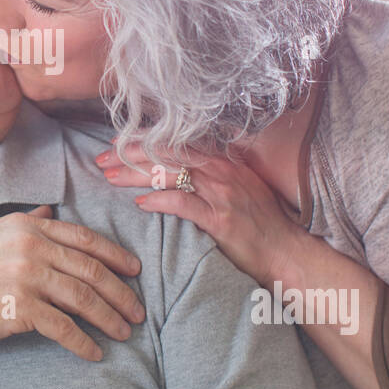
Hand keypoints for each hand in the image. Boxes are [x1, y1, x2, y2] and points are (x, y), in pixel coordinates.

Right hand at [0, 206, 145, 361]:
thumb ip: (22, 222)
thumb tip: (47, 212)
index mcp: (26, 226)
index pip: (82, 238)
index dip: (114, 254)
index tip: (134, 270)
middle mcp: (31, 247)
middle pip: (90, 269)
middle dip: (120, 291)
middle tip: (138, 310)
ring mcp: (26, 277)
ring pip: (83, 297)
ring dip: (109, 317)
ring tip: (124, 332)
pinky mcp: (20, 308)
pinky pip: (63, 327)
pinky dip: (83, 342)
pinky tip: (94, 352)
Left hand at [94, 144, 304, 286]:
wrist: (285, 251)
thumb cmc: (260, 221)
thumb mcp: (239, 185)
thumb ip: (212, 171)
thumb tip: (177, 164)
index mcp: (223, 160)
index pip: (176, 140)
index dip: (144, 138)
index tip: (117, 140)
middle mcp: (222, 170)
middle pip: (167, 152)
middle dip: (130, 153)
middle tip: (102, 158)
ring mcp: (222, 194)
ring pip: (169, 174)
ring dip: (135, 175)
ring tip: (111, 178)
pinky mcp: (220, 220)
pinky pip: (182, 204)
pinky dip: (158, 202)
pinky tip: (139, 204)